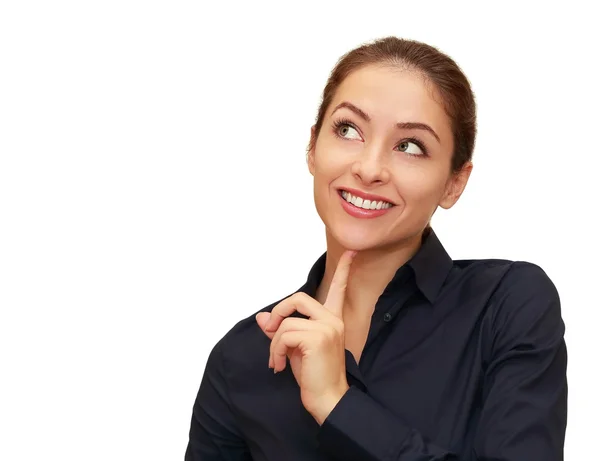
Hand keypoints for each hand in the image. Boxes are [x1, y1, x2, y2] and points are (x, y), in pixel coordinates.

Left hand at [255, 250, 356, 423]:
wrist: (327, 399)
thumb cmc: (314, 376)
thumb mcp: (294, 348)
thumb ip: (281, 330)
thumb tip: (262, 317)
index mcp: (332, 319)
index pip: (339, 289)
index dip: (344, 270)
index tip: (352, 253)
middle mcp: (333, 320)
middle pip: (299, 297)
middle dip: (279, 311)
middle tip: (271, 329)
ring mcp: (327, 327)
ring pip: (286, 322)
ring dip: (274, 343)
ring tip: (277, 361)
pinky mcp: (318, 337)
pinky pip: (284, 334)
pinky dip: (274, 350)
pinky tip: (279, 365)